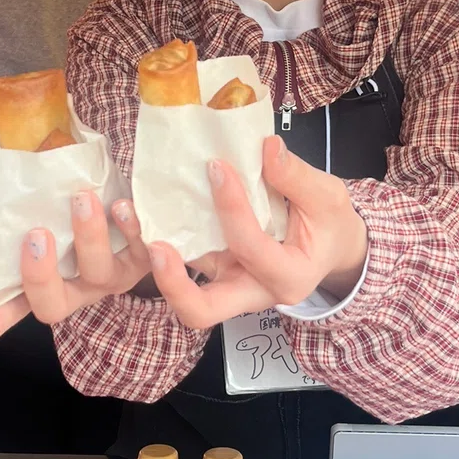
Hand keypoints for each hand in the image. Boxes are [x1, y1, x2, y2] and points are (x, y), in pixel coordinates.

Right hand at [0, 193, 149, 350]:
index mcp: (51, 287)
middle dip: (42, 275)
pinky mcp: (145, 258)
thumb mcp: (45, 214)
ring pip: (100, 272)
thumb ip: (20, 218)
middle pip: (57, 302)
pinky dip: (131, 228)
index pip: (12, 309)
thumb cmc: (75, 208)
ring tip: (82, 200)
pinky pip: (140, 250)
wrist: (127, 194)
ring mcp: (112, 277)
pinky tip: (122, 206)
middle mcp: (80, 289)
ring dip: (90, 238)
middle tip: (36, 234)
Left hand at [146, 136, 367, 329]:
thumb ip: (297, 177)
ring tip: (128, 216)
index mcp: (288, 278)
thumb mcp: (327, 197)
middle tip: (155, 245)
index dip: (232, 209)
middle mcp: (252, 293)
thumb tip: (267, 147)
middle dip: (172, 283)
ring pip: (184, 291)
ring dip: (153, 261)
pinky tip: (142, 208)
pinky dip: (162, 241)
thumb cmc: (329, 225)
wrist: (330, 247)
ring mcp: (228, 284)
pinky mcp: (214, 270)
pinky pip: (184, 264)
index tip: (217, 166)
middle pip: (201, 311)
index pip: (251, 248)